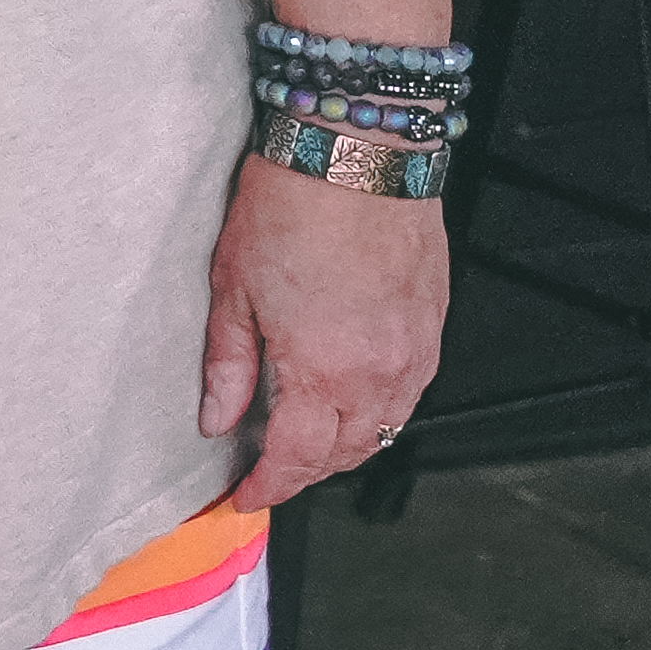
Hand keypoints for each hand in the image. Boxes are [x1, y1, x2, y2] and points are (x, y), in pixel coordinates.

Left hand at [200, 151, 447, 510]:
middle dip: (305, 471)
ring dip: (345, 444)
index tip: (247, 495)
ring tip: (305, 437)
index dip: (269, 486)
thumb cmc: (291, 206)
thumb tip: (217, 417)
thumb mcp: (233, 287)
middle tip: (268, 468)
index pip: (297, 458)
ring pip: (384, 429)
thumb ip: (228, 364)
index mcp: (323, 370)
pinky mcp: (433, 328)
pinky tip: (349, 396)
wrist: (356, 154)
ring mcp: (415, 353)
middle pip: (345, 454)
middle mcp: (379, 372)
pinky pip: (410, 394)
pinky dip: (379, 410)